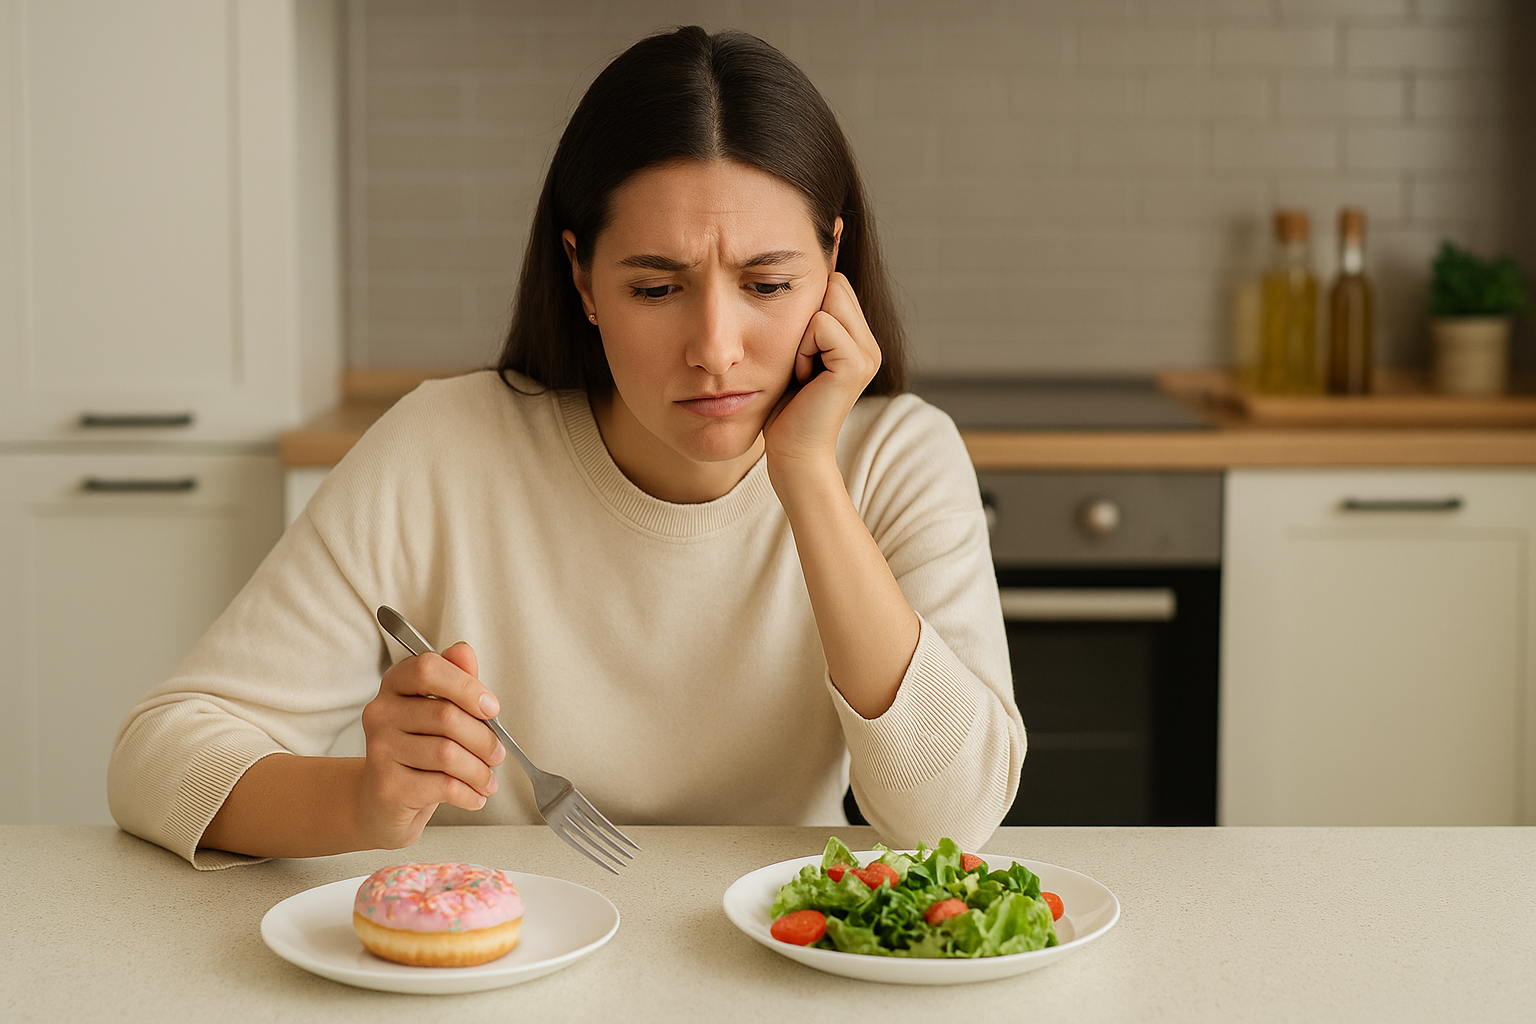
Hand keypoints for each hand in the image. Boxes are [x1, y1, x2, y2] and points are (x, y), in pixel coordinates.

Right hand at [356, 641, 505, 848]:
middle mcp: (380, 713)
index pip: (428, 668)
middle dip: (484, 738)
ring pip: (448, 754)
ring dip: (480, 770)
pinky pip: (442, 786)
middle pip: (446, 715)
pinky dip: (469, 793)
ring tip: (488, 780)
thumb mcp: (439, 710)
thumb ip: (455, 680)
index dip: (466, 686)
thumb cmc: (419, 750)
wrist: (382, 801)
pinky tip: (476, 796)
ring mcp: (379, 750)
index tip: (492, 708)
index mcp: (395, 684)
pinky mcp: (387, 786)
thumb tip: (463, 652)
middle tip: (498, 754)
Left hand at [763, 272, 881, 471]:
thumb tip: (808, 269)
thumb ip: (808, 317)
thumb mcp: (798, 351)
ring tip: (804, 371)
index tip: (803, 354)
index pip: (835, 284)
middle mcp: (871, 344)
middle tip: (803, 363)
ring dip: (803, 335)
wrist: (794, 451)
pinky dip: (803, 349)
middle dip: (807, 318)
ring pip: (827, 301)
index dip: (808, 310)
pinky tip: (805, 377)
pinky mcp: (856, 364)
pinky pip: (821, 325)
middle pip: (835, 285)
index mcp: (860, 340)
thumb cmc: (787, 406)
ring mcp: (868, 354)